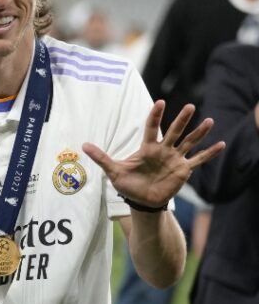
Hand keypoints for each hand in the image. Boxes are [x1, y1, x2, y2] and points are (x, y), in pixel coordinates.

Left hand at [83, 101, 224, 207]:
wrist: (141, 201)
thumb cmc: (128, 184)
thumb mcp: (113, 171)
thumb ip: (102, 157)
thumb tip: (83, 145)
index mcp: (147, 148)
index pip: (151, 127)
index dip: (156, 116)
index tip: (161, 102)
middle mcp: (163, 150)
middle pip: (173, 131)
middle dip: (181, 120)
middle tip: (190, 106)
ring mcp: (174, 159)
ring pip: (188, 142)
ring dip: (198, 132)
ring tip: (209, 120)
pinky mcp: (183, 170)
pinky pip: (198, 160)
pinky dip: (209, 153)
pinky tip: (221, 144)